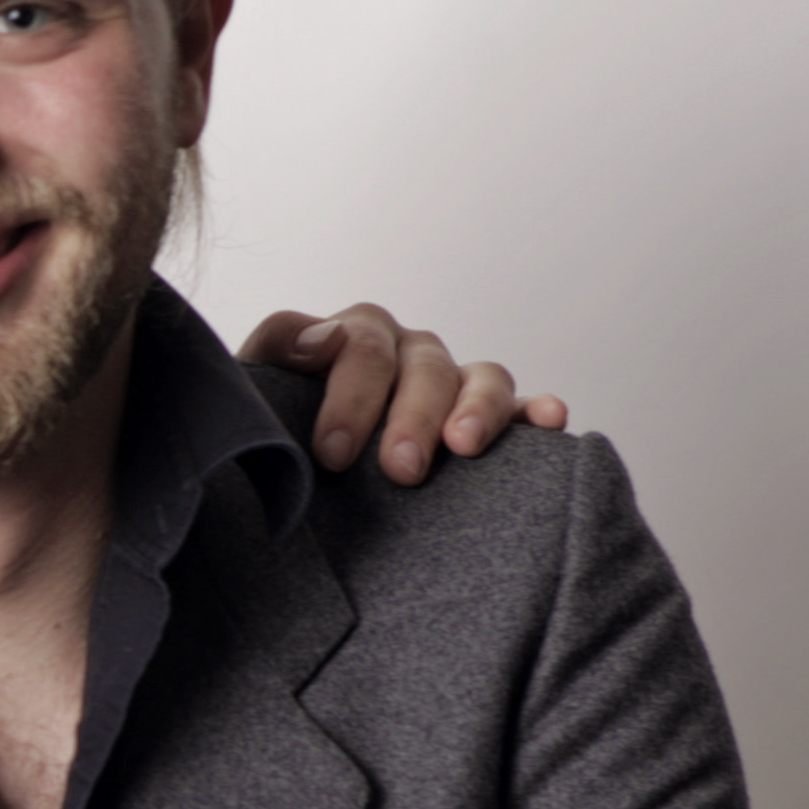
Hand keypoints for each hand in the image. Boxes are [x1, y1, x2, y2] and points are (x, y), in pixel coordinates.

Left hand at [240, 302, 569, 485]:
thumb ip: (277, 349)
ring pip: (482, 378)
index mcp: (354, 338)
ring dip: (478, 409)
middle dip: (413, 415)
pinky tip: (552, 421)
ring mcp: (453, 384)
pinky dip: (538, 412)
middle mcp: (409, 353)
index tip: (332, 454)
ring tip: (463, 448)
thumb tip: (319, 339)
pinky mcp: (490, 421)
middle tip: (399, 470)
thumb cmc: (274, 426)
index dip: (349, 396)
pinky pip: (524, 408)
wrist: (288, 469)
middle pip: (424, 365)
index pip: (360, 344)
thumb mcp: (256, 385)